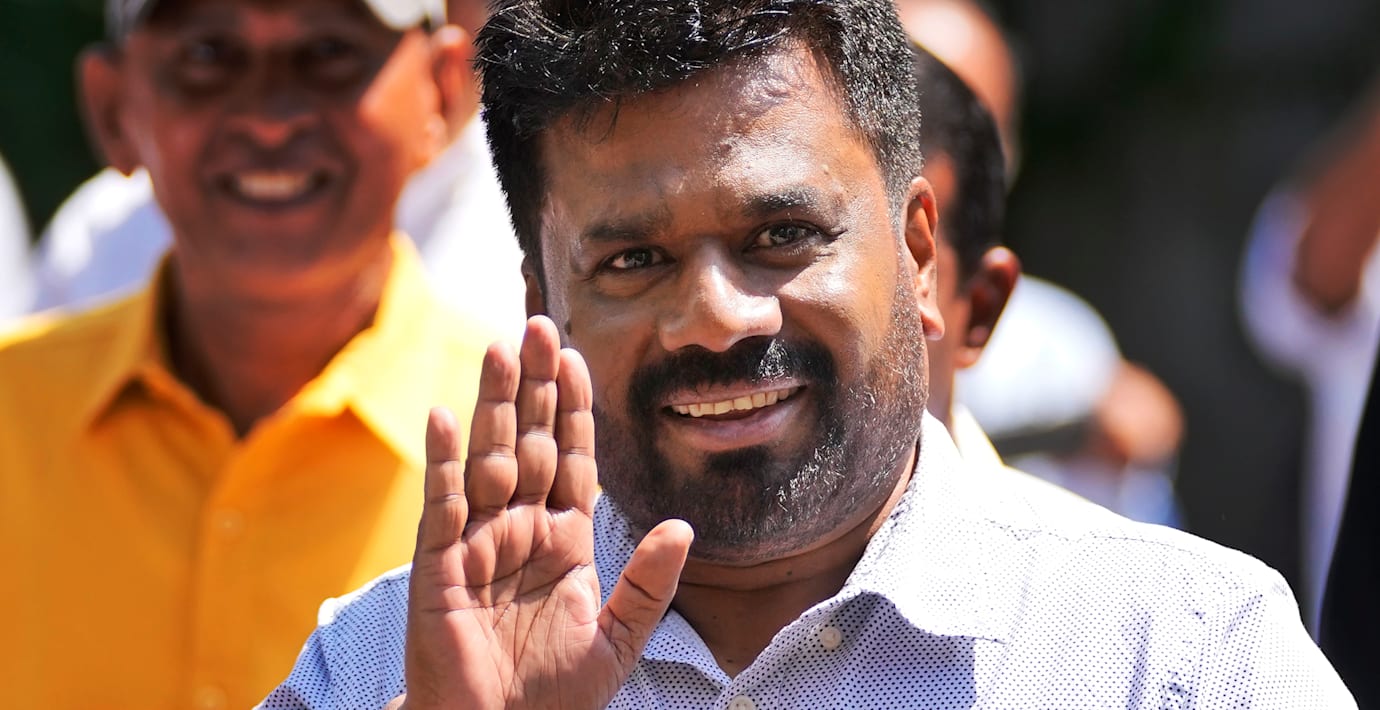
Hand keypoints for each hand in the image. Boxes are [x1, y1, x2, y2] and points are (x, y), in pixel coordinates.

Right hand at [397, 316, 693, 709]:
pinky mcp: (438, 567)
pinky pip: (443, 505)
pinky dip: (443, 462)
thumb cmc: (553, 697)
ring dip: (495, 404)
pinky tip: (445, 416)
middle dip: (534, 385)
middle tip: (536, 323)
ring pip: (489, 458)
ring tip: (500, 347)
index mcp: (563, 540)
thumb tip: (684, 526)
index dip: (574, 409)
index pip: (572, 459)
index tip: (577, 357)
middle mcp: (519, 530)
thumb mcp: (618, 640)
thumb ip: (649, 583)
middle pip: (530, 442)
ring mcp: (476, 543)